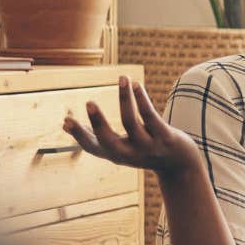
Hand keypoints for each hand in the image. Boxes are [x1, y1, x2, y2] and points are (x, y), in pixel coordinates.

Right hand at [62, 76, 199, 177]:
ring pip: (132, 122)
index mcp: (116, 155)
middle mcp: (130, 154)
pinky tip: (136, 84)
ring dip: (126, 99)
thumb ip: (95, 135)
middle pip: (109, 140)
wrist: (180, 165)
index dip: (79, 135)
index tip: (66, 120)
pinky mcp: (165, 138)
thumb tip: (64, 124)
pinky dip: (142, 99)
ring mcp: (148, 146)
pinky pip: (151, 116)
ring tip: (122, 78)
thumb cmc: (143, 151)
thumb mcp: (119, 146)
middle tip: (89, 102)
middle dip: (98, 122)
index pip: (93, 147)